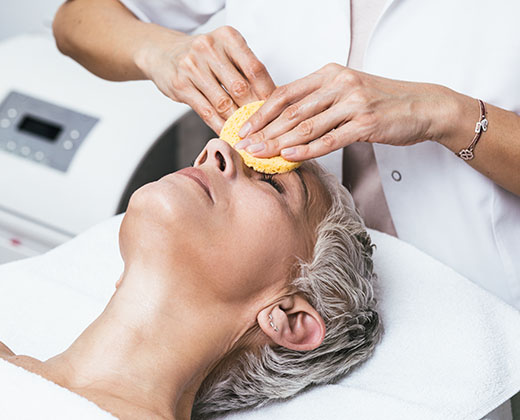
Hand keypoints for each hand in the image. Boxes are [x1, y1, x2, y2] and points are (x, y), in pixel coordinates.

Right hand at [136, 26, 275, 133]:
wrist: (162, 53)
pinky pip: (206, 111)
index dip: (268, 92)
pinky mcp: (180, 85)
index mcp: (227, 37)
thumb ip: (245, 69)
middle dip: (254, 110)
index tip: (276, 108)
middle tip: (264, 125)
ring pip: (223, 103)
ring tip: (248, 133)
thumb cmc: (201, 57)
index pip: (255, 68)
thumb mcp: (225, 51)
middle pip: (240, 87)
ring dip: (238, 122)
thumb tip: (271, 98)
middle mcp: (209, 48)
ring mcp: (192, 66)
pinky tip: (229, 133)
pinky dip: (220, 125)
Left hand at [235, 63, 450, 159]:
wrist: (424, 105)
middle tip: (243, 145)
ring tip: (259, 154)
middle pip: (291, 111)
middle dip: (263, 130)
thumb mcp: (348, 90)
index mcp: (330, 73)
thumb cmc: (384, 101)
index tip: (244, 127)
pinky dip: (306, 150)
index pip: (286, 93)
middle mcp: (339, 84)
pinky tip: (288, 157)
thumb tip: (286, 120)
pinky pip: (330, 140)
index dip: (262, 112)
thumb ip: (319, 100)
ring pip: (306, 126)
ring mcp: (353, 103)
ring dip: (278, 142)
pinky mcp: (366, 124)